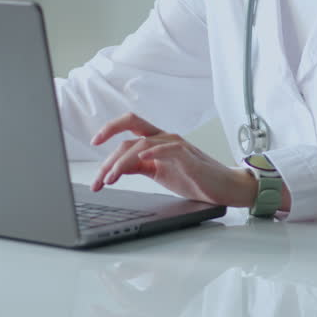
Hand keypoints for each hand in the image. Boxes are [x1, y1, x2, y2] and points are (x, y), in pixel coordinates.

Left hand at [90, 112, 256, 207]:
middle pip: (131, 130)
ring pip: (142, 144)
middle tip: (96, 163)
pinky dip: (153, 152)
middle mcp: (164, 138)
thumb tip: (113, 168)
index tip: (93, 142)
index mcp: (156, 141)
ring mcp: (176, 145)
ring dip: (122, 162)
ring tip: (110, 178)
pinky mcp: (188, 156)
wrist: (223, 187)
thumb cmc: (193, 179)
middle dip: (109, 143)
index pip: (129, 128)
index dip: (109, 130)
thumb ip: (137, 167)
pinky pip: (168, 148)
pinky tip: (140, 159)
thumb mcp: (157, 173)